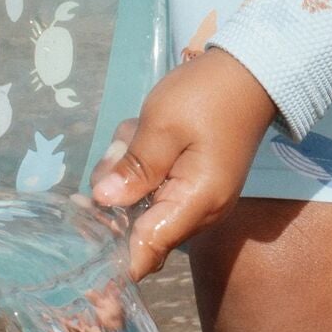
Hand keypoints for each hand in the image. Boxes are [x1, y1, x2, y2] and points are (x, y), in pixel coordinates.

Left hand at [90, 48, 275, 279]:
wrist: (251, 70)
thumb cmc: (208, 95)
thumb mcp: (163, 124)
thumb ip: (134, 167)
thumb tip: (102, 202)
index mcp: (195, 205)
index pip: (145, 254)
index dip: (111, 261)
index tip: (80, 237)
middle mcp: (199, 212)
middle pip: (137, 227)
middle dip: (115, 193)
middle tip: (115, 151)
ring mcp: (196, 197)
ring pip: (141, 202)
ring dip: (128, 168)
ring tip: (136, 130)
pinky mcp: (192, 181)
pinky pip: (155, 185)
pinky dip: (143, 163)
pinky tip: (145, 132)